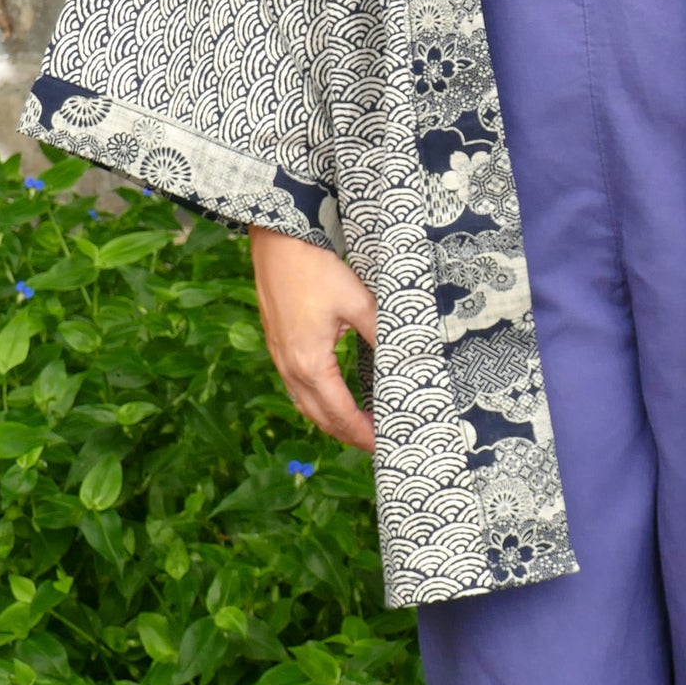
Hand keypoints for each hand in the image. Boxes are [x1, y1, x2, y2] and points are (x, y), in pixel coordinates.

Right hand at [250, 227, 377, 450]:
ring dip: (331, 419)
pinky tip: (332, 395)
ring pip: (305, 404)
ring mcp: (279, 357)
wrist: (277, 240)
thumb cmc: (315, 268)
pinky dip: (316, 401)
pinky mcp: (277, 344)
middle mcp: (290, 368)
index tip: (386, 443)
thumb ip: (382, 334)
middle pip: (319, 418)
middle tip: (378, 442)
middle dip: (348, 434)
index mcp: (310, 364)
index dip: (363, 434)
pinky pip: (296, 387)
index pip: (340, 415)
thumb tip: (408, 358)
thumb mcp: (357, 301)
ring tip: (359, 425)